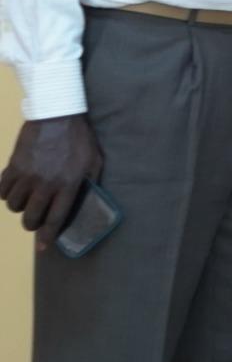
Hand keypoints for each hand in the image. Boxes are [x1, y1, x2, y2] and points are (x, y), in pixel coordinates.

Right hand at [0, 115, 100, 249]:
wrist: (57, 114)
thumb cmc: (79, 138)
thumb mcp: (94, 161)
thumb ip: (89, 184)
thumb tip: (85, 204)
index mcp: (69, 184)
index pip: (56, 218)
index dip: (48, 236)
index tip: (42, 248)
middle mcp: (46, 183)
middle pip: (31, 217)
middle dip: (31, 224)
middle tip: (34, 219)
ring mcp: (27, 175)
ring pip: (14, 206)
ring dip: (19, 206)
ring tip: (27, 198)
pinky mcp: (13, 166)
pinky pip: (2, 191)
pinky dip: (5, 193)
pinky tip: (14, 188)